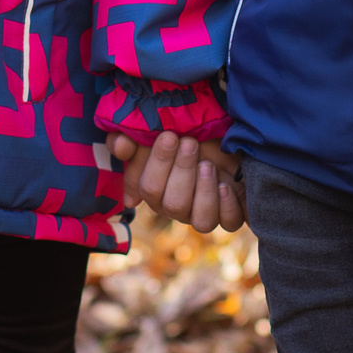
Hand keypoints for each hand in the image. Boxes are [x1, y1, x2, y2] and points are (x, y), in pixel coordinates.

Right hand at [108, 131, 245, 232]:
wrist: (222, 134)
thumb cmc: (186, 131)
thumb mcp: (158, 129)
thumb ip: (133, 136)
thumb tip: (120, 145)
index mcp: (156, 190)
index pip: (149, 189)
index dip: (159, 164)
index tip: (170, 136)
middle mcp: (178, 207)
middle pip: (174, 206)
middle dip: (183, 172)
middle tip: (191, 144)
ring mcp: (204, 213)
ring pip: (201, 222)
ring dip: (205, 192)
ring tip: (208, 165)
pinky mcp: (231, 213)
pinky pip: (229, 223)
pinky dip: (228, 206)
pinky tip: (226, 185)